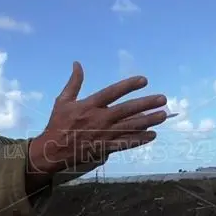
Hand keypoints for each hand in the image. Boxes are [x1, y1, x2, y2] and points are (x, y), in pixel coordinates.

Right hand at [29, 61, 167, 172]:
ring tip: (163, 116)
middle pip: (127, 110)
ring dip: (149, 121)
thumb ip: (74, 82)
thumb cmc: (57, 124)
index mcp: (89, 105)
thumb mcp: (63, 101)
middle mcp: (99, 119)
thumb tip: (77, 64)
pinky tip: (152, 135)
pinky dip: (139, 140)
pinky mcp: (105, 148)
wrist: (52, 151)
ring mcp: (104, 134)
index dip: (129, 85)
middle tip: (163, 99)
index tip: (144, 80)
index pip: (113, 92)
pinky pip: (126, 143)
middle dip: (146, 104)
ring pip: (130, 127)